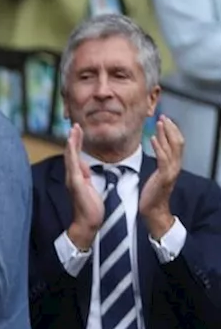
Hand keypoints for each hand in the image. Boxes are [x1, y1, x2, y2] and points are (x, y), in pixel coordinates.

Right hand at [63, 123, 102, 251]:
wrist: (88, 222)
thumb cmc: (91, 208)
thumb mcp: (90, 187)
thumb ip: (86, 175)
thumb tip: (85, 166)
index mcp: (77, 176)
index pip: (75, 156)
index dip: (76, 143)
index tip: (78, 130)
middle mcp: (72, 176)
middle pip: (71, 153)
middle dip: (73, 139)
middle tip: (74, 124)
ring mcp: (72, 179)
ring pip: (71, 156)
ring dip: (72, 142)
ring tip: (73, 129)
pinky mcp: (75, 182)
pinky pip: (73, 164)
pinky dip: (71, 152)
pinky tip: (71, 143)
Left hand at [140, 115, 183, 239]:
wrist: (153, 211)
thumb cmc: (151, 194)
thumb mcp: (156, 174)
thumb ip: (159, 162)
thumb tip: (156, 150)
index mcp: (173, 165)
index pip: (177, 143)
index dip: (172, 131)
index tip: (165, 120)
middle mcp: (175, 166)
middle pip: (178, 142)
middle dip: (171, 128)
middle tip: (163, 117)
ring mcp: (171, 171)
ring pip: (173, 148)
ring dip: (166, 133)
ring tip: (160, 122)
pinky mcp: (164, 177)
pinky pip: (163, 159)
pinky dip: (159, 147)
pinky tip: (154, 138)